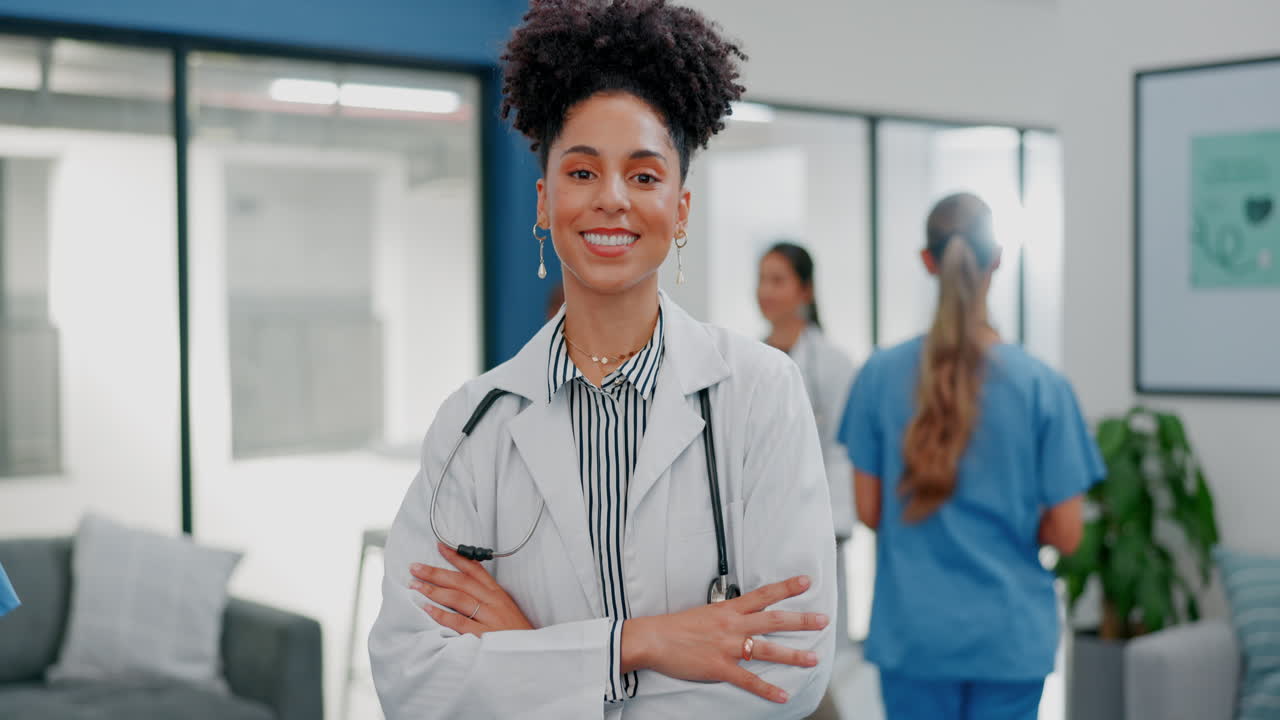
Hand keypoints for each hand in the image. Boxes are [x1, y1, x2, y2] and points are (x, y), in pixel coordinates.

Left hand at [409, 543, 533, 636]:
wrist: (529, 655)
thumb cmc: (515, 634)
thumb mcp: (505, 609)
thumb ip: (486, 598)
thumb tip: (462, 588)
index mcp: (498, 594)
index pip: (475, 570)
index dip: (457, 557)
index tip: (440, 547)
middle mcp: (493, 602)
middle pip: (461, 581)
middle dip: (436, 573)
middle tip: (415, 568)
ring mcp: (489, 618)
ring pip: (458, 598)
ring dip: (433, 590)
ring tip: (415, 585)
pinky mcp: (483, 636)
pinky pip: (458, 622)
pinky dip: (441, 614)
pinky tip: (427, 608)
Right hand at [623, 575, 826, 703]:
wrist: (654, 639)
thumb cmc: (676, 626)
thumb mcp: (705, 612)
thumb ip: (726, 615)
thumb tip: (741, 615)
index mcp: (728, 609)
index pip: (764, 594)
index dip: (787, 587)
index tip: (807, 581)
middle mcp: (733, 625)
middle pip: (775, 620)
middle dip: (802, 620)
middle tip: (824, 619)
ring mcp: (728, 647)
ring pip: (768, 649)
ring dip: (794, 655)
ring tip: (813, 658)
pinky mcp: (721, 667)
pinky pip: (749, 679)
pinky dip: (767, 689)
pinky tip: (782, 695)